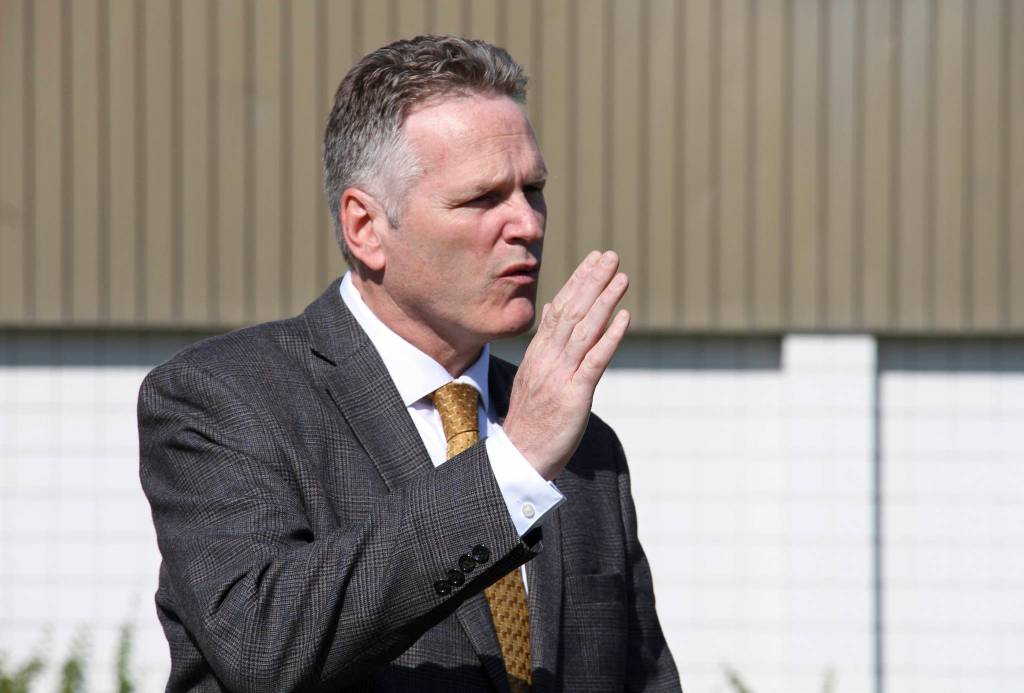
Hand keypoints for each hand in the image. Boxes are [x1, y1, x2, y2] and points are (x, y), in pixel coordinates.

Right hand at [502, 250, 629, 479]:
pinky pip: (594, 362)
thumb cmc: (531, 422)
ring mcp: (560, 376)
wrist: (518, 458)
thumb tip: (552, 317)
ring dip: (604, 301)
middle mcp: (547, 360)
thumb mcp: (534, 378)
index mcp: (538, 355)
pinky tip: (624, 317)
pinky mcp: (574, 396)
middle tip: (611, 256)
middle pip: (572, 312)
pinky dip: (610, 337)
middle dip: (592, 282)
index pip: (559, 309)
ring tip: (622, 277)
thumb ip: (546, 348)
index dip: (577, 283)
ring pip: (584, 331)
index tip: (593, 260)